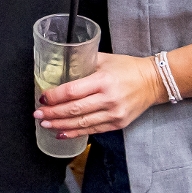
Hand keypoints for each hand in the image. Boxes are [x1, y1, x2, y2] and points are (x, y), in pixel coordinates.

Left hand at [36, 53, 164, 139]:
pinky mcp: (118, 123)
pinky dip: (75, 133)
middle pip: (74, 110)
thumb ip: (84, 62)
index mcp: (103, 80)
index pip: (72, 91)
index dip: (54, 97)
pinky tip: (62, 133)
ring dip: (60, 125)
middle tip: (38, 114)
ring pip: (81, 123)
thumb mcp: (105, 59)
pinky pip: (93, 130)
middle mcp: (108, 99)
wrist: (153, 82)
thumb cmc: (128, 68)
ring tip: (45, 124)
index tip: (43, 98)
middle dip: (52, 114)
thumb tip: (61, 67)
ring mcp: (114, 114)